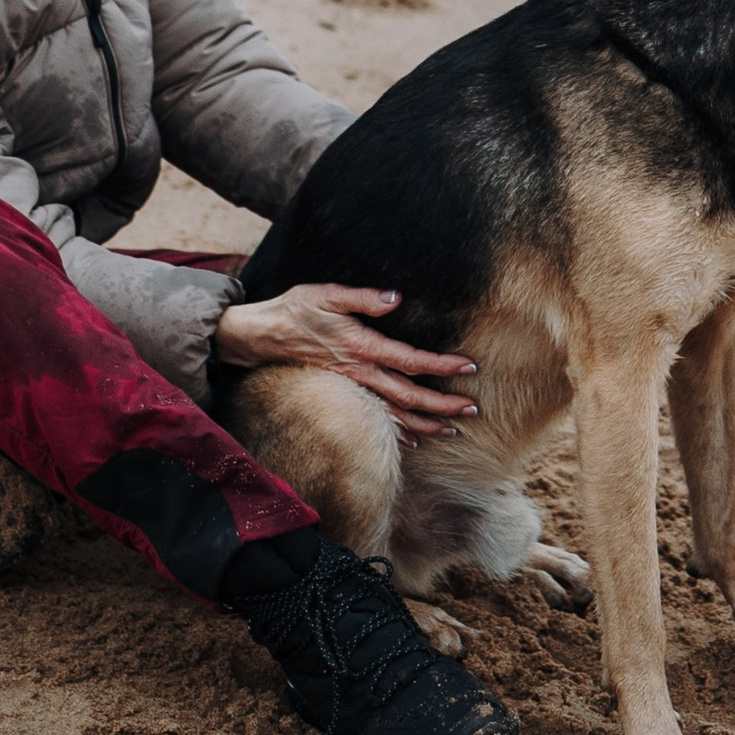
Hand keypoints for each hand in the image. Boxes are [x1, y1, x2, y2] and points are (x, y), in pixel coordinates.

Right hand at [213, 285, 477, 442]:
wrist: (262, 337)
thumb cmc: (295, 310)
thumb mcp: (327, 294)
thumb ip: (363, 297)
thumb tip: (395, 298)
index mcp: (361, 347)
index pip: (410, 360)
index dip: (441, 365)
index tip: (468, 367)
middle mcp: (360, 373)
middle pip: (409, 397)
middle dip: (443, 405)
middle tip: (473, 410)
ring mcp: (352, 388)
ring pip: (395, 414)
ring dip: (426, 424)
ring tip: (454, 430)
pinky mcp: (344, 394)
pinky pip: (375, 419)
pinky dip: (398, 432)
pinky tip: (415, 440)